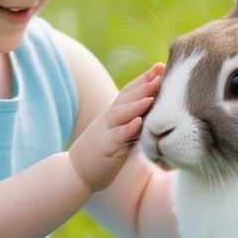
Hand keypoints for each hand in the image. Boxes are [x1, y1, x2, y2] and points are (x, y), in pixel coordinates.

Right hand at [68, 64, 162, 191]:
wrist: (77, 170)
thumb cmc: (103, 151)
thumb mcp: (120, 132)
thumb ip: (133, 120)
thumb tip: (155, 114)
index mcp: (115, 113)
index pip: (130, 90)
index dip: (144, 77)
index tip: (160, 66)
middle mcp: (110, 118)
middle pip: (128, 96)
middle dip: (144, 83)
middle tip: (161, 72)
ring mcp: (107, 131)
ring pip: (122, 113)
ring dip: (137, 103)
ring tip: (152, 95)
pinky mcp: (106, 147)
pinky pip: (118, 136)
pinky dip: (127, 128)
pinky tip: (138, 123)